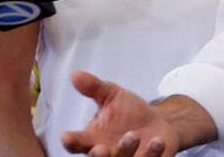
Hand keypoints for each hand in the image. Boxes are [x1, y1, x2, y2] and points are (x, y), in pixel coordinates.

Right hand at [61, 71, 177, 156]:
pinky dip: (152, 153)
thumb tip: (76, 74)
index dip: (71, 141)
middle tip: (100, 148)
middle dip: (98, 156)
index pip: (77, 142)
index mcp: (92, 139)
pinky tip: (157, 141)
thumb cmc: (129, 111)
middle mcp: (107, 153)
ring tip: (133, 135)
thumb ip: (94, 88)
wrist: (157, 122)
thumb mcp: (112, 95)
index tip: (66, 136)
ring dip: (126, 150)